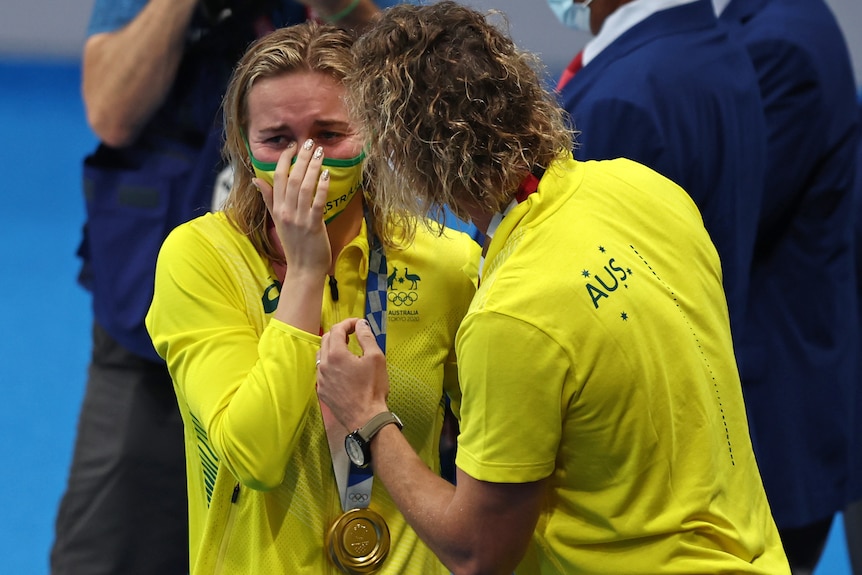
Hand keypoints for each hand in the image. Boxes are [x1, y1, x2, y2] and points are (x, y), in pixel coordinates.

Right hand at [256, 139, 330, 276]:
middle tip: (309, 142)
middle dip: (301, 158)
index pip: (278, 178)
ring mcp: (299, 218)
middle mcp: (285, 211)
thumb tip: (256, 180)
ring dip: (312, 167)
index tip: (292, 146)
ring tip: (320, 152)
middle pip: (292, 178)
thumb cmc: (294, 244)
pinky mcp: (314, 225)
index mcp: (277, 209)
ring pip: (304, 187)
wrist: (303, 269)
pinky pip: (317, 202)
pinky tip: (327, 174)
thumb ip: (269, 199)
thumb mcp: (277, 220)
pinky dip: (321, 187)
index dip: (284, 160)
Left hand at [317, 318, 389, 430]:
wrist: (366, 418)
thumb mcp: (376, 358)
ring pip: (321, 355)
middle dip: (339, 333)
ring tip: (347, 350)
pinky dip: (330, 363)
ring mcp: (321, 379)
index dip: (348, 323)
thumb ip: (366, 337)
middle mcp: (324, 365)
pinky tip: (342, 369)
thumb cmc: (373, 388)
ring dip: (332, 347)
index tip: (358, 324)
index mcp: (336, 354)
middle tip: (353, 334)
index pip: (337, 330)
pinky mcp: (322, 391)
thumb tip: (360, 324)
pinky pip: (322, 371)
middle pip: (326, 339)